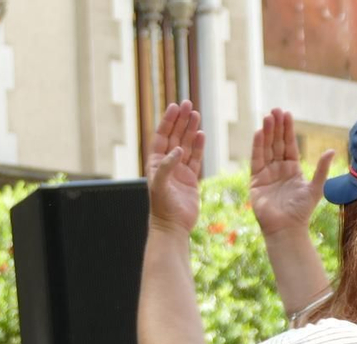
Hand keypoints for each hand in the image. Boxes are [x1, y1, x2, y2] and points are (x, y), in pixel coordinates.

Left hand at [146, 101, 204, 233]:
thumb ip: (166, 167)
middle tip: (188, 103)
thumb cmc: (162, 209)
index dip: (167, 121)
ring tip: (196, 113)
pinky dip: (198, 146)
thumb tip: (178, 150)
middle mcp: (166, 165)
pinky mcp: (190, 179)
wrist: (172, 227)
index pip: (161, 137)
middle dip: (180, 120)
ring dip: (190, 129)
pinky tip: (201, 133)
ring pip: (186, 145)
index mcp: (155, 164)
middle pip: (174, 137)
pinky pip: (195, 158)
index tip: (174, 106)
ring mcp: (179, 171)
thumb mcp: (160, 186)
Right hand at [249, 108, 332, 236]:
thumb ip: (321, 169)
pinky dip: (257, 147)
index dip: (287, 130)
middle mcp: (278, 169)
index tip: (287, 114)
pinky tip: (258, 133)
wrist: (287, 228)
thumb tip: (331, 150)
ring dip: (266, 133)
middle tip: (275, 110)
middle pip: (276, 143)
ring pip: (266, 148)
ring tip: (267, 117)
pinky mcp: (255, 181)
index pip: (289, 145)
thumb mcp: (316, 188)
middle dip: (276, 127)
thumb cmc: (302, 211)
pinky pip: (256, 160)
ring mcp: (266, 174)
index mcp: (292, 169)